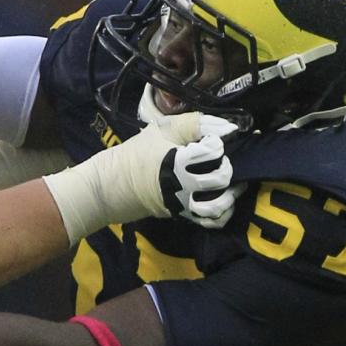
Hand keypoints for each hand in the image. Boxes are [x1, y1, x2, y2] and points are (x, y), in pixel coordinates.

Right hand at [42, 111, 238, 243]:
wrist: (113, 184)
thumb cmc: (137, 153)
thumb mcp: (161, 130)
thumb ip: (194, 124)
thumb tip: (229, 128)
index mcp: (177, 161)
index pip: (213, 151)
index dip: (217, 142)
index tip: (210, 140)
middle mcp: (182, 186)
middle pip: (220, 178)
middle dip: (226, 166)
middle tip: (219, 159)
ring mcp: (182, 204)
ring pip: (218, 206)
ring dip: (230, 194)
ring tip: (231, 182)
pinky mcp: (182, 215)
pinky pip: (211, 221)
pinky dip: (223, 212)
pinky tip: (223, 198)